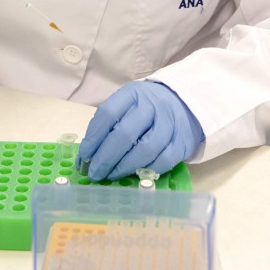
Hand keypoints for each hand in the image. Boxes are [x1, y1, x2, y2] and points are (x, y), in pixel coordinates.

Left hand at [78, 80, 203, 180]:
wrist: (184, 103)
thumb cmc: (147, 107)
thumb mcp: (128, 104)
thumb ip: (109, 125)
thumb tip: (87, 155)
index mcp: (132, 94)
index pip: (108, 114)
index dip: (93, 137)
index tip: (84, 155)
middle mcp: (152, 106)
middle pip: (124, 134)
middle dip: (105, 158)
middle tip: (94, 172)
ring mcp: (169, 124)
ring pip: (144, 150)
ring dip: (123, 167)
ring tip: (111, 175)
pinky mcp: (182, 142)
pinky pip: (162, 161)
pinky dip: (146, 170)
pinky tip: (135, 173)